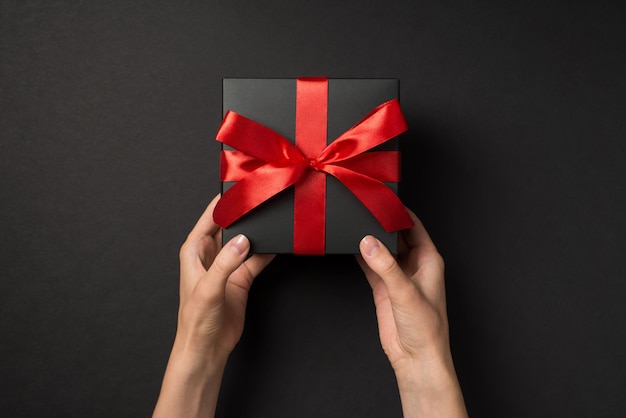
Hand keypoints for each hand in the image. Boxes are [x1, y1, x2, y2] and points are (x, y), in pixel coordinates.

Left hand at [154, 195, 273, 417]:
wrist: (206, 348)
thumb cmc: (195, 321)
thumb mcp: (208, 289)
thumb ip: (225, 263)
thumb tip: (243, 241)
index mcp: (194, 251)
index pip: (209, 219)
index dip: (223, 203)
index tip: (240, 189)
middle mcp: (211, 255)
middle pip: (229, 226)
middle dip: (244, 215)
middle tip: (261, 201)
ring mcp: (228, 266)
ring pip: (245, 241)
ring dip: (257, 233)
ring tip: (272, 219)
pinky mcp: (242, 278)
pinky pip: (257, 259)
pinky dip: (267, 252)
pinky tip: (277, 244)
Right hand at [357, 209, 466, 417]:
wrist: (416, 359)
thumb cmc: (426, 329)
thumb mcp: (406, 292)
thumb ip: (385, 266)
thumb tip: (367, 242)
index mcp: (429, 260)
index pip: (414, 226)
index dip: (399, 211)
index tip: (382, 198)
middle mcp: (413, 265)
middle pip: (395, 235)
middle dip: (380, 223)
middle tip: (363, 207)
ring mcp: (397, 276)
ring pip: (381, 249)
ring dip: (369, 240)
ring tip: (353, 223)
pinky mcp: (383, 288)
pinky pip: (370, 265)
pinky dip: (360, 256)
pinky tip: (349, 246)